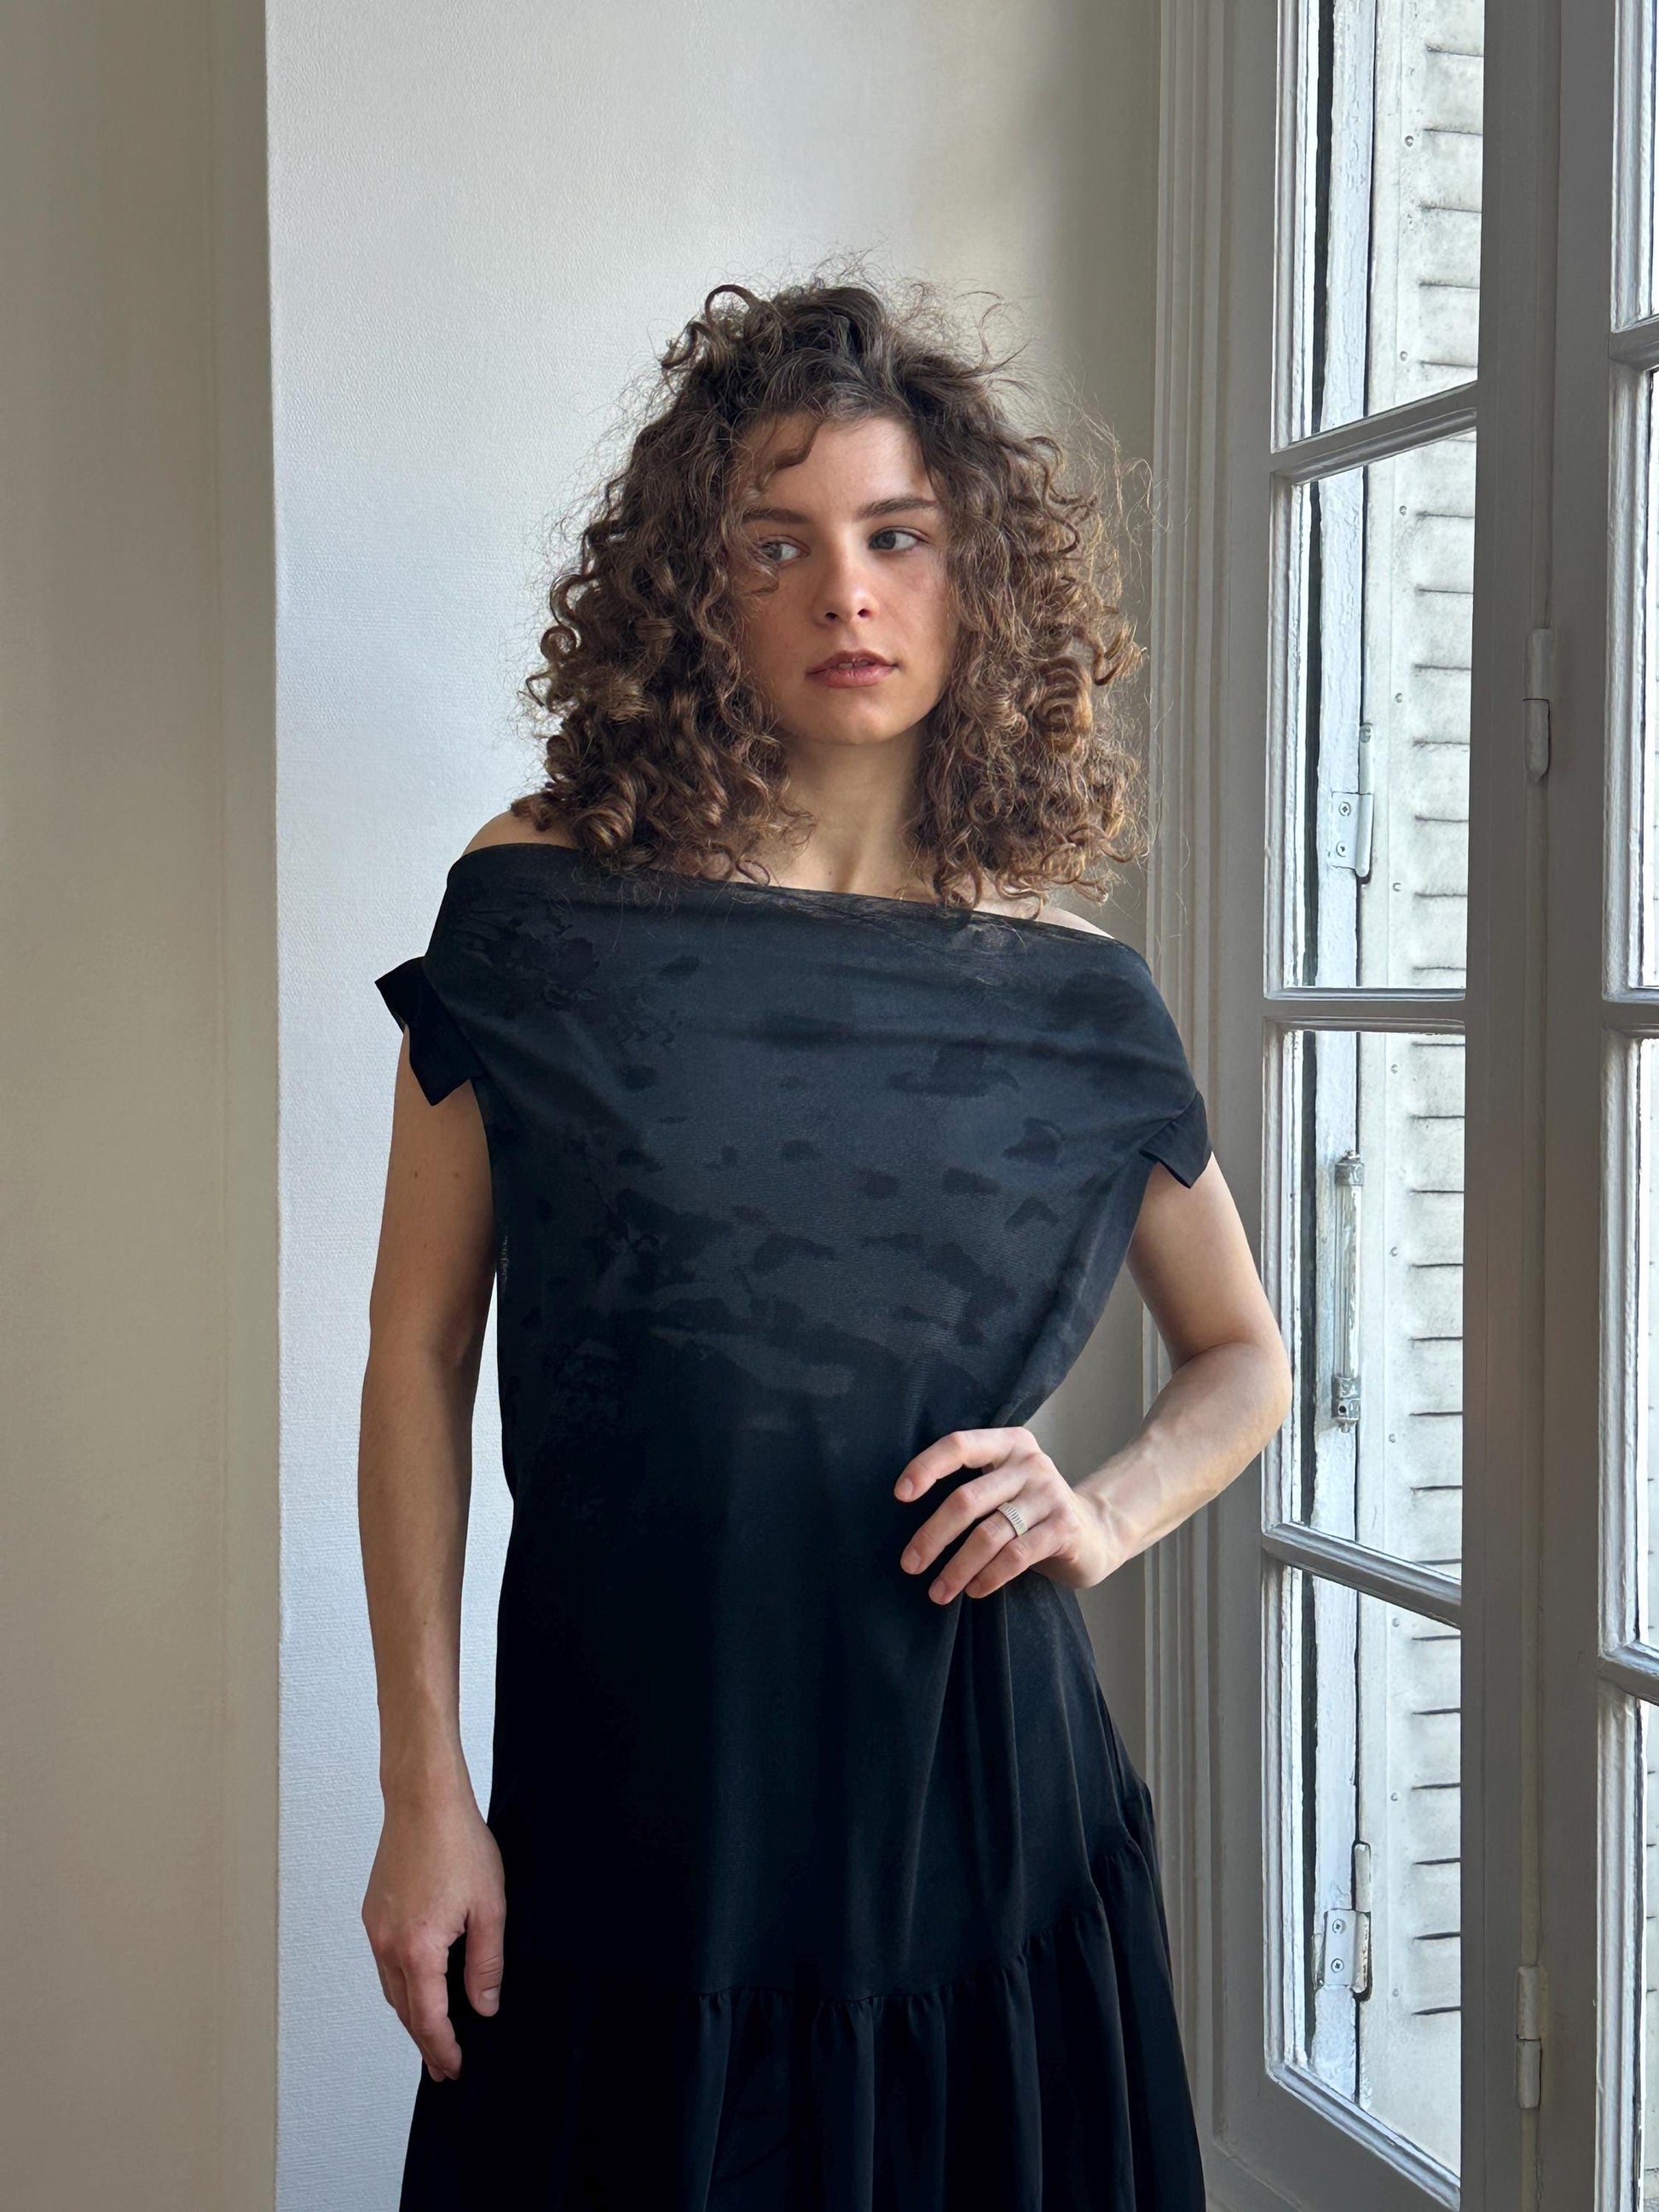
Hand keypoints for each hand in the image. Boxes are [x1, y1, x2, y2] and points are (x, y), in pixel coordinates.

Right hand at [362, 1789, 505, 2081]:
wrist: (422, 1800)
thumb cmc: (458, 1844)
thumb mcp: (489, 1906)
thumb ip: (486, 1963)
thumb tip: (484, 2006)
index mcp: (418, 1950)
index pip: (429, 2018)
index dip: (443, 2048)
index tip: (455, 2069)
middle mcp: (388, 1945)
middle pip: (404, 2010)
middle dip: (425, 2041)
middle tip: (444, 2066)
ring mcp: (376, 1928)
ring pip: (391, 1988)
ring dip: (411, 2014)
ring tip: (432, 2033)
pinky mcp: (372, 1912)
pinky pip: (384, 1963)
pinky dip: (401, 1984)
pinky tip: (418, 1983)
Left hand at [893, 1426, 1119, 1602]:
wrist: (1096, 1531)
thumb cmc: (1031, 1510)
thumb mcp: (1004, 1484)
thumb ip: (971, 1487)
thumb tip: (910, 1518)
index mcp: (1008, 1443)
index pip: (959, 1445)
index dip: (926, 1467)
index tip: (900, 1495)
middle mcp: (1030, 1463)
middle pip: (967, 1500)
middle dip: (932, 1536)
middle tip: (910, 1565)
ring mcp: (1049, 1494)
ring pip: (989, 1534)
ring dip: (957, 1567)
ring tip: (938, 1592)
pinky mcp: (1064, 1528)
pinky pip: (1016, 1555)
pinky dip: (989, 1576)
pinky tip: (974, 1591)